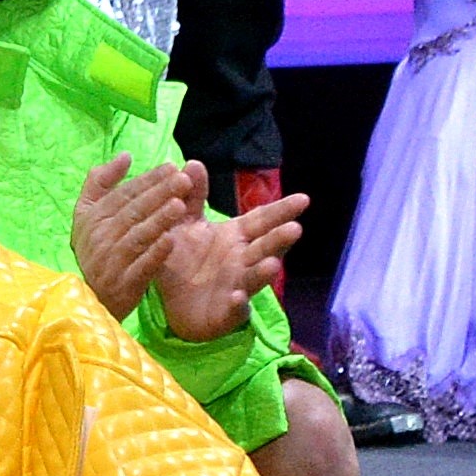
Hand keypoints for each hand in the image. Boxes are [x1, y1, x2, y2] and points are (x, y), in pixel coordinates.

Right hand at [69, 155, 197, 319]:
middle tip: (183, 180)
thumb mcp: (87, 214)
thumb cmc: (95, 250)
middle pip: (133, 211)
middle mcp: (99, 236)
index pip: (124, 193)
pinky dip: (156, 253)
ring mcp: (110, 260)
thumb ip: (100, 182)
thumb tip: (124, 155)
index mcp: (92, 216)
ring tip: (180, 205)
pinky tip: (171, 241)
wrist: (90, 297)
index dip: (148, 179)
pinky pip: (141, 265)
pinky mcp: (122, 283)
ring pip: (138, 236)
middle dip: (159, 193)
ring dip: (159, 220)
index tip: (172, 167)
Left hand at [152, 189, 307, 343]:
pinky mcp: (226, 312)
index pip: (261, 220)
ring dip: (264, 272)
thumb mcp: (184, 225)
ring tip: (272, 265)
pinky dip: (237, 304)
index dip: (282, 210)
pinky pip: (234, 309)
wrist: (170, 302)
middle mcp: (242, 260)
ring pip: (255, 278)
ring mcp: (238, 286)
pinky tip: (237, 297)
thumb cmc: (185, 260)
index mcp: (235, 236)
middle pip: (265, 247)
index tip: (304, 198)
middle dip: (279, 239)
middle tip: (295, 228)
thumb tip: (193, 162)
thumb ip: (191, 197)